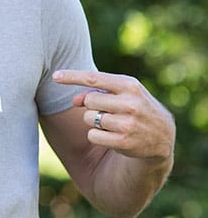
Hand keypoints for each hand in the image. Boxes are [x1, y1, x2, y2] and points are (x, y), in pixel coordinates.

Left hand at [53, 70, 174, 161]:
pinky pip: (92, 135)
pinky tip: (114, 136)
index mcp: (130, 85)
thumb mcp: (123, 93)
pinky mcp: (123, 141)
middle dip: (91, 106)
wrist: (162, 135)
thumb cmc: (135, 108)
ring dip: (94, 122)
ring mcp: (127, 123)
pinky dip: (97, 136)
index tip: (55, 76)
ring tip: (114, 123)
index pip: (94, 78)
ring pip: (88, 119)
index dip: (72, 77)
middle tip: (107, 110)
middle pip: (88, 101)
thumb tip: (74, 100)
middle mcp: (130, 103)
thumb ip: (98, 92)